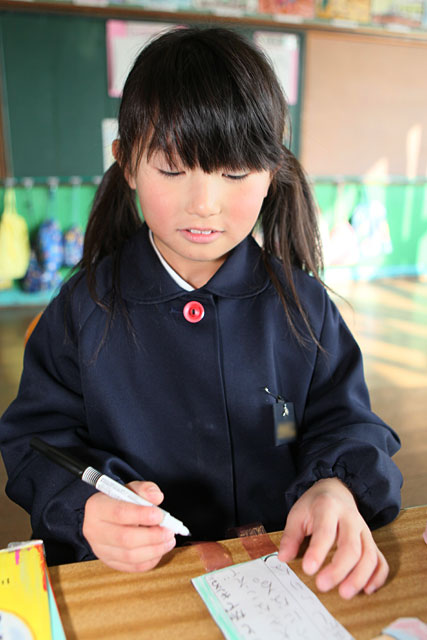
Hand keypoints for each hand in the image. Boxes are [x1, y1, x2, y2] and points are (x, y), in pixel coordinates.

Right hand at [83, 481, 175, 571]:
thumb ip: (145, 489)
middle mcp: (94, 530)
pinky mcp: (110, 562)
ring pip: (130, 556)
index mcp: (97, 507)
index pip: (119, 513)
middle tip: (169, 530)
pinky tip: (160, 549)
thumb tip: (157, 497)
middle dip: (152, 536)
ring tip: (169, 540)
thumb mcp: (131, 488)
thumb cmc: (121, 500)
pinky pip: (132, 567)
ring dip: (155, 549)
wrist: (108, 514)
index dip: (142, 515)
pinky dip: (150, 560)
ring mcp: (100, 550)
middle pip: (125, 539)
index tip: (160, 515)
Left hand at [278, 478, 387, 598]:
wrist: (337, 490)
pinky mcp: (371, 541)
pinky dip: (378, 576)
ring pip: (369, 555)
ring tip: (344, 593)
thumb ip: (291, 536)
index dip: (318, 551)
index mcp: (328, 508)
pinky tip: (367, 589)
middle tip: (322, 585)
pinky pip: (380, 560)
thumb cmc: (315, 506)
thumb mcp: (298, 513)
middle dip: (339, 569)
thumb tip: (283, 558)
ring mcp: (364, 530)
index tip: (308, 569)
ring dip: (359, 577)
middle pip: (351, 546)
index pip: (326, 531)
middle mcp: (351, 519)